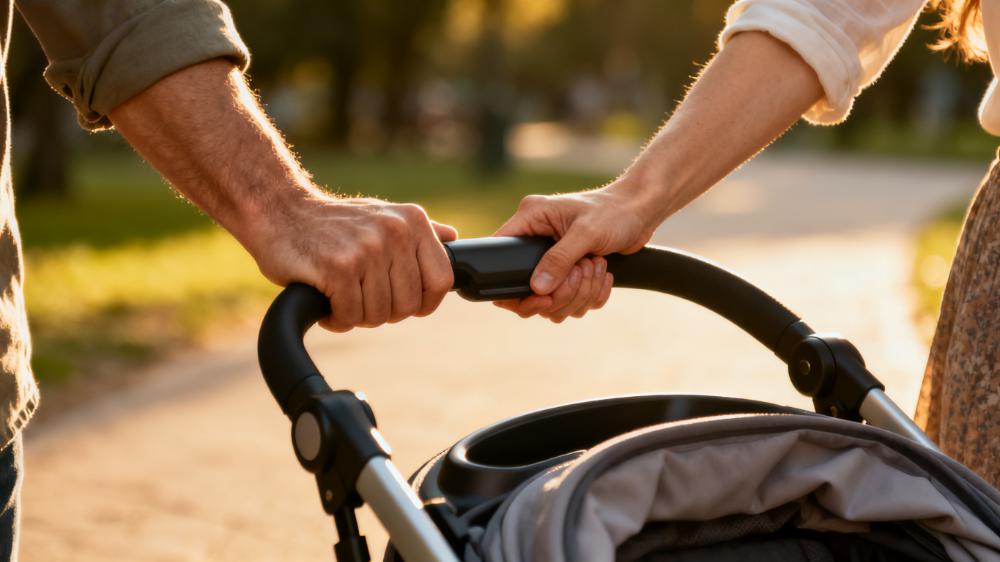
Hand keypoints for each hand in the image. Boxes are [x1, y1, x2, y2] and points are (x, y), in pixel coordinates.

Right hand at [249, 190, 457, 331]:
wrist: (277, 209)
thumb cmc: (332, 221)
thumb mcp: (382, 215)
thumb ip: (420, 231)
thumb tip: (454, 238)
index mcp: (412, 221)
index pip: (441, 281)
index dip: (423, 303)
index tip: (401, 303)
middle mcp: (394, 232)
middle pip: (408, 305)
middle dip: (383, 311)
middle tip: (359, 296)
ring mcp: (366, 249)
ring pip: (378, 314)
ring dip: (356, 315)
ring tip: (340, 294)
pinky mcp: (337, 268)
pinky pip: (350, 316)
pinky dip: (336, 318)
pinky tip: (326, 301)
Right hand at [493, 183, 658, 320]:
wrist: (640, 212)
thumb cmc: (614, 212)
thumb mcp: (586, 233)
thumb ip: (559, 260)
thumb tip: (537, 288)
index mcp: (530, 219)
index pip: (500, 254)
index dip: (512, 283)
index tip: (541, 297)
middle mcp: (536, 239)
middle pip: (528, 290)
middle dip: (560, 292)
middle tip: (582, 272)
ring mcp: (552, 258)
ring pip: (552, 301)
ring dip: (579, 294)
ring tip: (596, 266)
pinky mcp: (569, 272)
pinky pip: (571, 301)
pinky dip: (590, 295)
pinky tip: (602, 274)